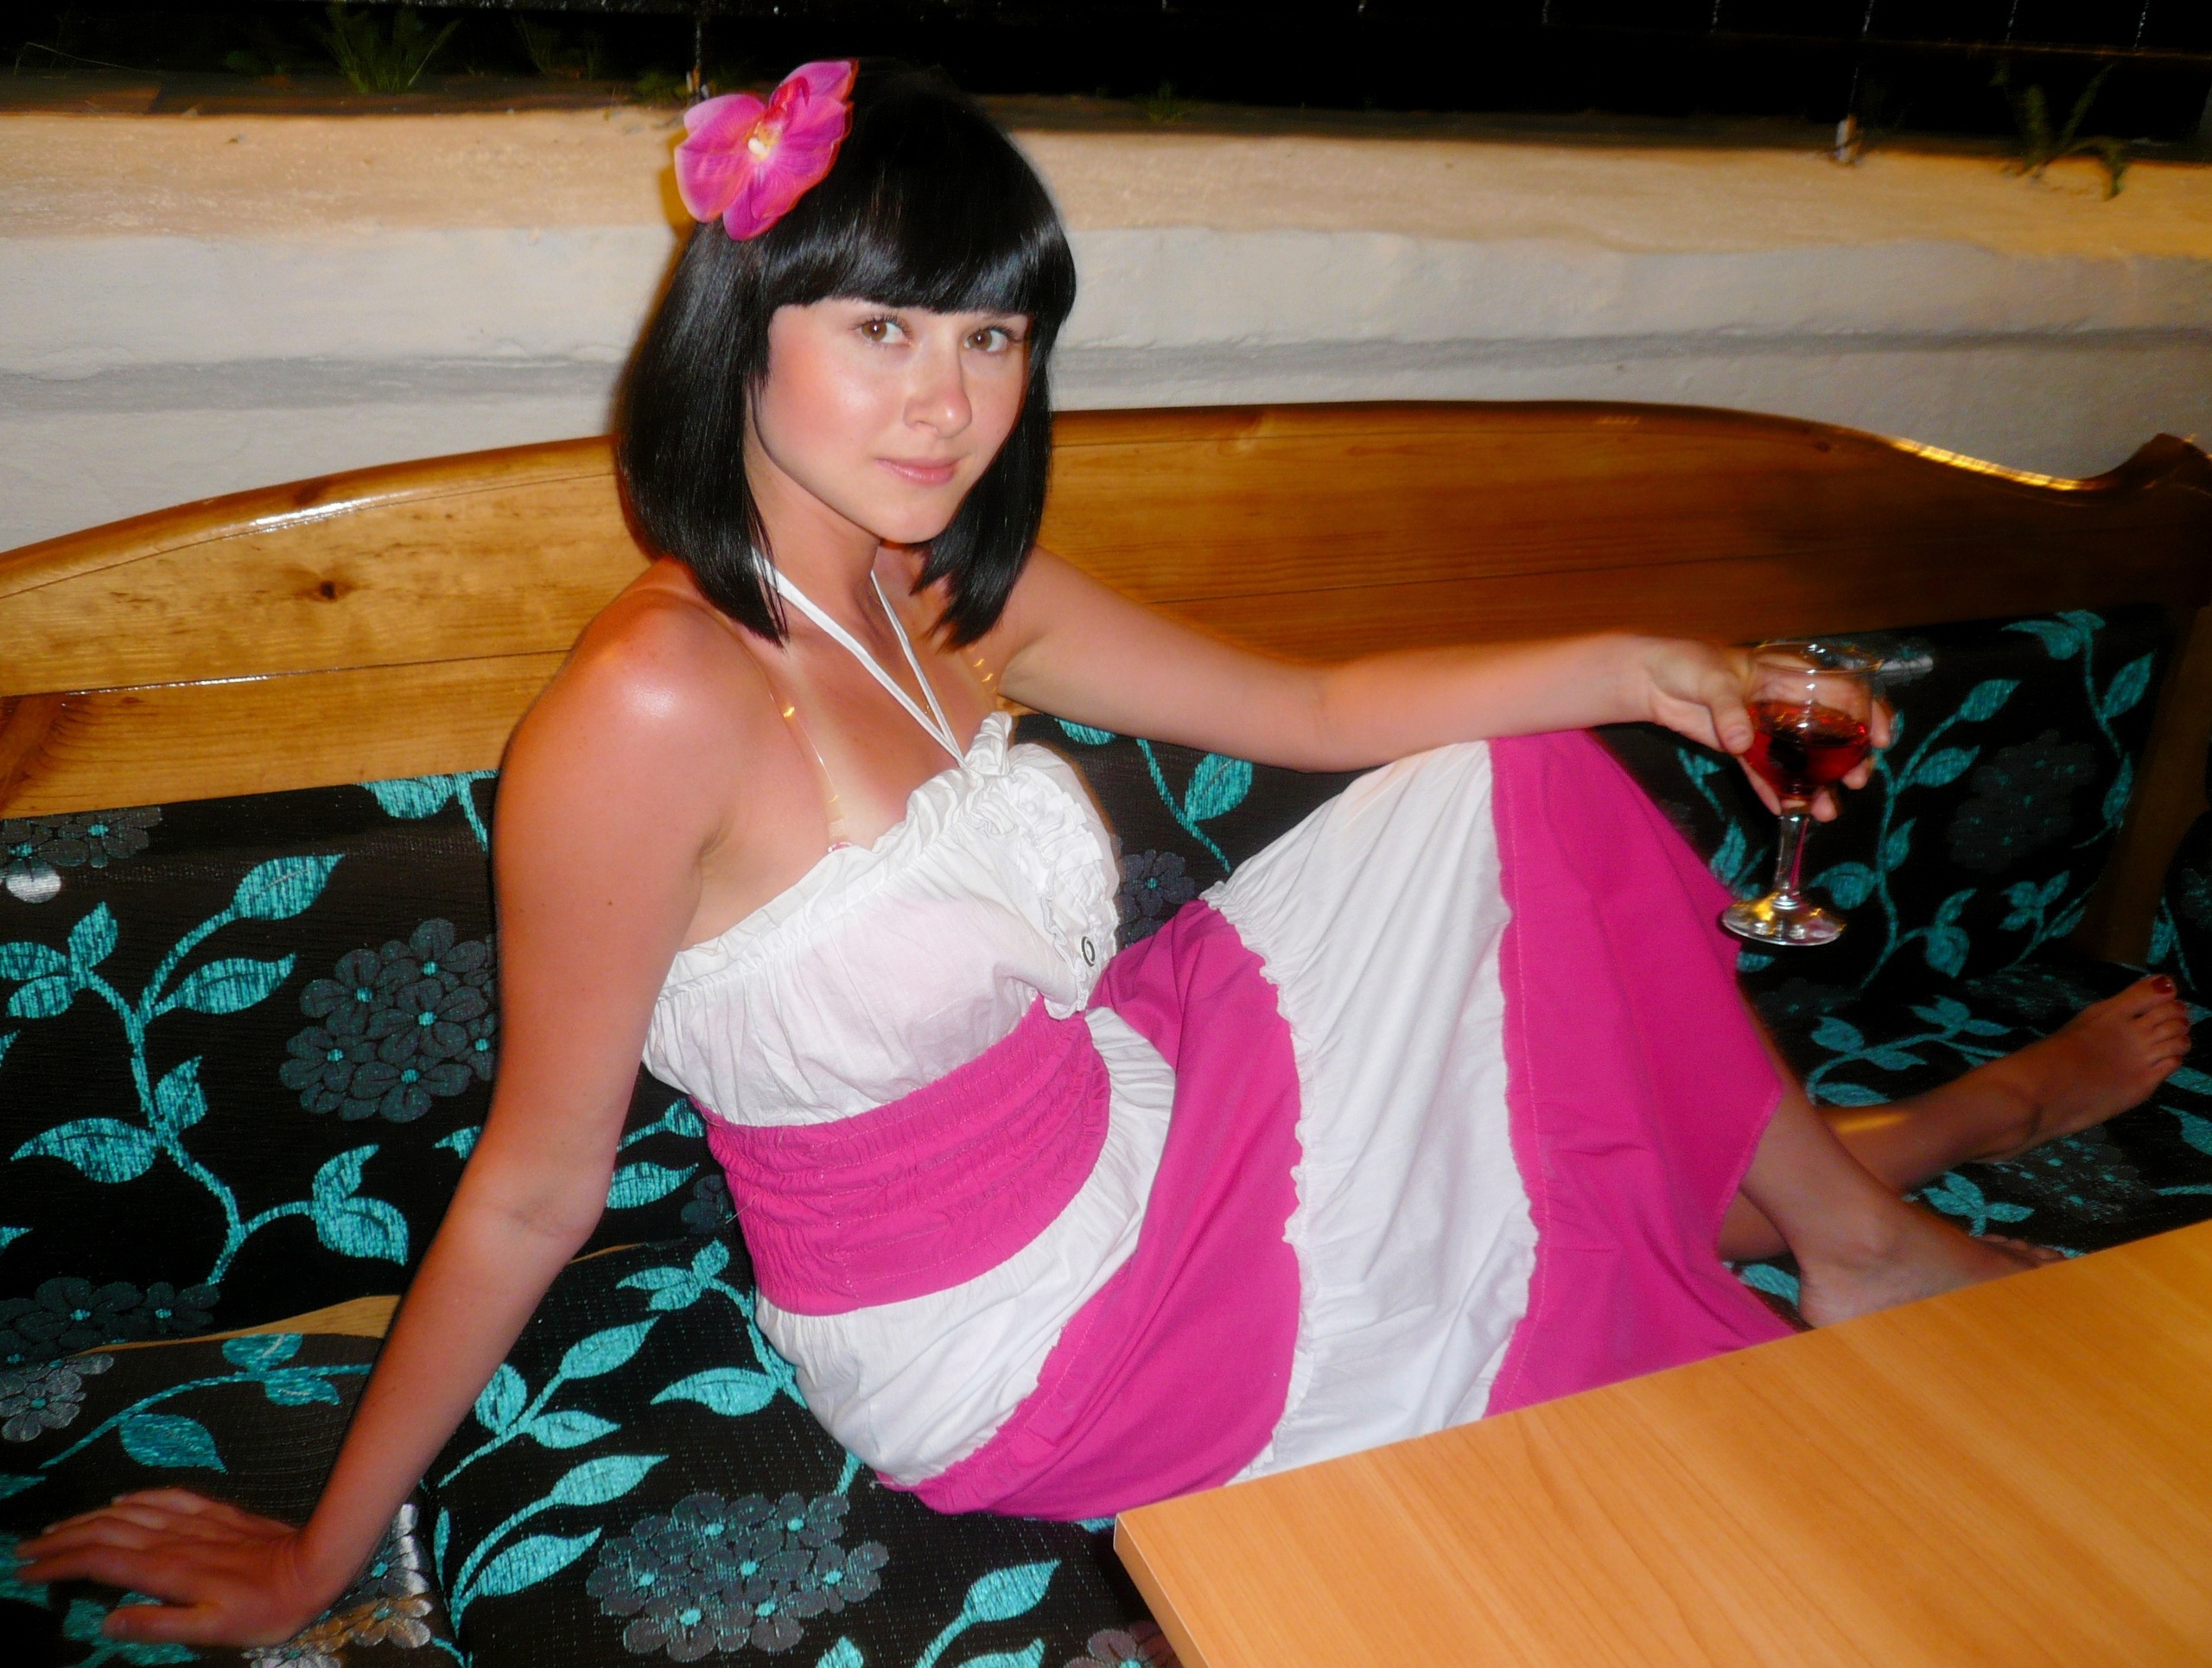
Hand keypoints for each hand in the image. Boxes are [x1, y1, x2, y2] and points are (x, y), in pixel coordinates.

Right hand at [14, 1489, 340, 1647]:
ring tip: (58, 1529)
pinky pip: (167, 1498)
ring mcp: (195, 1522)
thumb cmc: (265, 1610)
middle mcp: (173, 1540)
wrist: (316, 1565)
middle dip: (62, 1540)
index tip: (26, 1571)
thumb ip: (157, 1624)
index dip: (59, 1564)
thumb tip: (107, 1622)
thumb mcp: (211, 1630)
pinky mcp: (216, 1513)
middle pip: (105, 1532)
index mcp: (166, 1570)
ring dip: (89, 1519)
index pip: (98, 1561)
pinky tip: (122, 1500)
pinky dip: (137, 1498)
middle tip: (27, 1551)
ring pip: (130, 1513)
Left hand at [1635, 638, 1889, 821]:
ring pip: (1800, 757)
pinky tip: (1789, 812)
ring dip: (1817, 783)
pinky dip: (1775, 792)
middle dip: (1850, 756)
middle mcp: (1783, 702)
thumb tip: (1741, 742)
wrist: (1651, 680)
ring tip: (1827, 810)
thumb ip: (1727, 709)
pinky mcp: (1741, 748)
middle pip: (1830, 730)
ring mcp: (1764, 727)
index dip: (1868, 711)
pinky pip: (1763, 773)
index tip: (1881, 738)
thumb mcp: (1709, 678)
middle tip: (1857, 780)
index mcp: (1786, 675)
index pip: (1842, 689)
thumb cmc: (1686, 663)